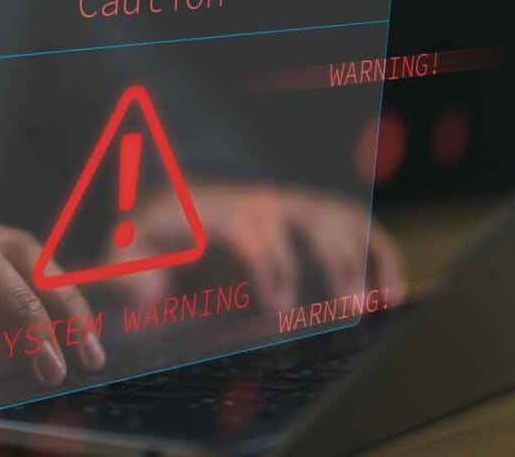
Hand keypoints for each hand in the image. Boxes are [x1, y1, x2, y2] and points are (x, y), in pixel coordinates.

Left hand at [100, 183, 405, 310]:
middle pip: (307, 226)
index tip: (278, 311)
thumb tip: (145, 293)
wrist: (174, 200)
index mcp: (218, 214)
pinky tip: (390, 295)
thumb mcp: (126, 252)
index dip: (269, 270)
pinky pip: (359, 227)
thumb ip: (124, 274)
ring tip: (372, 309)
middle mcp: (262, 204)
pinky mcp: (317, 217)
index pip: (252, 235)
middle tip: (342, 314)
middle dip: (328, 267)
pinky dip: (381, 255)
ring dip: (360, 263)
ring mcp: (294, 207)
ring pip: (339, 223)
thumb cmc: (151, 239)